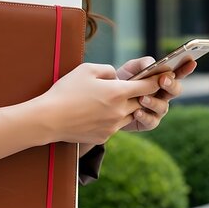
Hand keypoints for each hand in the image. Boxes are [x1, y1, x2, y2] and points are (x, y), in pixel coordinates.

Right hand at [40, 63, 160, 143]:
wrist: (49, 119)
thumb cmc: (66, 91)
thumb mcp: (87, 70)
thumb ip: (108, 70)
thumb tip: (117, 77)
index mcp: (118, 92)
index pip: (148, 87)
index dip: (155, 81)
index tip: (159, 78)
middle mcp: (120, 111)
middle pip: (140, 102)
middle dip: (138, 95)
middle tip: (132, 88)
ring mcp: (113, 127)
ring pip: (129, 116)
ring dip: (125, 108)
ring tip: (110, 102)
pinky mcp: (104, 137)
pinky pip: (114, 127)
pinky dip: (111, 120)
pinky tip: (95, 114)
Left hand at [117, 57, 196, 131]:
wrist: (107, 100)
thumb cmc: (121, 82)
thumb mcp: (131, 69)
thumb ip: (143, 64)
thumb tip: (154, 64)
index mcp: (162, 80)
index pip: (177, 73)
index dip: (186, 68)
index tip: (191, 62)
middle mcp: (163, 95)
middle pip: (175, 91)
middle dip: (171, 85)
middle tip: (162, 79)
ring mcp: (157, 110)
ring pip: (163, 107)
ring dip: (153, 102)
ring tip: (142, 98)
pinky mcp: (148, 122)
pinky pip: (151, 121)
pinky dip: (144, 116)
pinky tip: (137, 112)